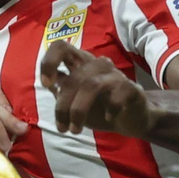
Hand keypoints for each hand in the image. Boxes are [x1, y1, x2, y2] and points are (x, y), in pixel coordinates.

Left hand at [39, 42, 155, 136]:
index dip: (49, 62)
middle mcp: (96, 65)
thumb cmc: (99, 107)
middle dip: (63, 106)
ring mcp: (114, 75)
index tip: (46, 85)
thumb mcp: (74, 101)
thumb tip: (48, 84)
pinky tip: (108, 118)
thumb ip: (60, 90)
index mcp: (80, 64)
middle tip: (62, 128)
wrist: (131, 119)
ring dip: (79, 111)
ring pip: (91, 85)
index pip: (61, 47)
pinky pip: (118, 94)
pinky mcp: (131, 88)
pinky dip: (110, 108)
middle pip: (74, 77)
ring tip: (75, 130)